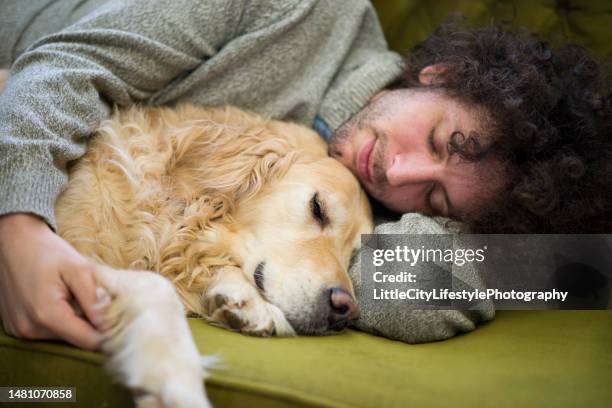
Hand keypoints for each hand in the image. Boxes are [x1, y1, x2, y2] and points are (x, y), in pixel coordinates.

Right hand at [0, 213, 101, 349]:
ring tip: (72, 296)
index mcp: (47, 315)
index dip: (107, 332)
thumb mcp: (78, 269)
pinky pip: (47, 331)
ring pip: (63, 336)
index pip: (87, 341)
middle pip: (76, 340)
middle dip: (90, 323)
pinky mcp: (16, 327)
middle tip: (94, 299)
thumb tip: (108, 324)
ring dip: (74, 320)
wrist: (14, 241)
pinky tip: (58, 298)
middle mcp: (30, 329)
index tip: (118, 318)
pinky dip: (58, 319)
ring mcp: (20, 330)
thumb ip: (93, 298)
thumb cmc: (48, 251)